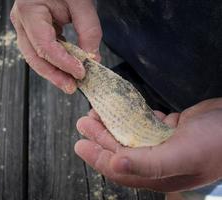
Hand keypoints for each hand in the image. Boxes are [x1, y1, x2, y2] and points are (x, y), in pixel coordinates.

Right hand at [10, 0, 101, 93]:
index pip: (45, 45)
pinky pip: (40, 51)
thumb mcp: (81, 2)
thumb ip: (88, 30)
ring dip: (53, 72)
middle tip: (72, 88)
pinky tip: (65, 69)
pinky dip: (53, 62)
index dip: (63, 62)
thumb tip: (92, 58)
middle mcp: (22, 21)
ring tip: (69, 84)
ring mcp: (24, 27)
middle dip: (54, 75)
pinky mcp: (32, 31)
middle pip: (35, 56)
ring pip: (35, 57)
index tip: (81, 72)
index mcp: (30, 11)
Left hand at [75, 98, 221, 191]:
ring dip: (112, 124)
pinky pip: (145, 122)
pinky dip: (131, 115)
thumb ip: (147, 163)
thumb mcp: (181, 154)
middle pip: (120, 149)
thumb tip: (113, 164)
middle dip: (100, 136)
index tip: (79, 144)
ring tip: (97, 112)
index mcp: (157, 174)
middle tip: (83, 122)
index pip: (118, 168)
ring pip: (130, 135)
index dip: (97, 157)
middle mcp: (158, 161)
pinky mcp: (170, 128)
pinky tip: (121, 108)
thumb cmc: (216, 143)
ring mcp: (164, 143)